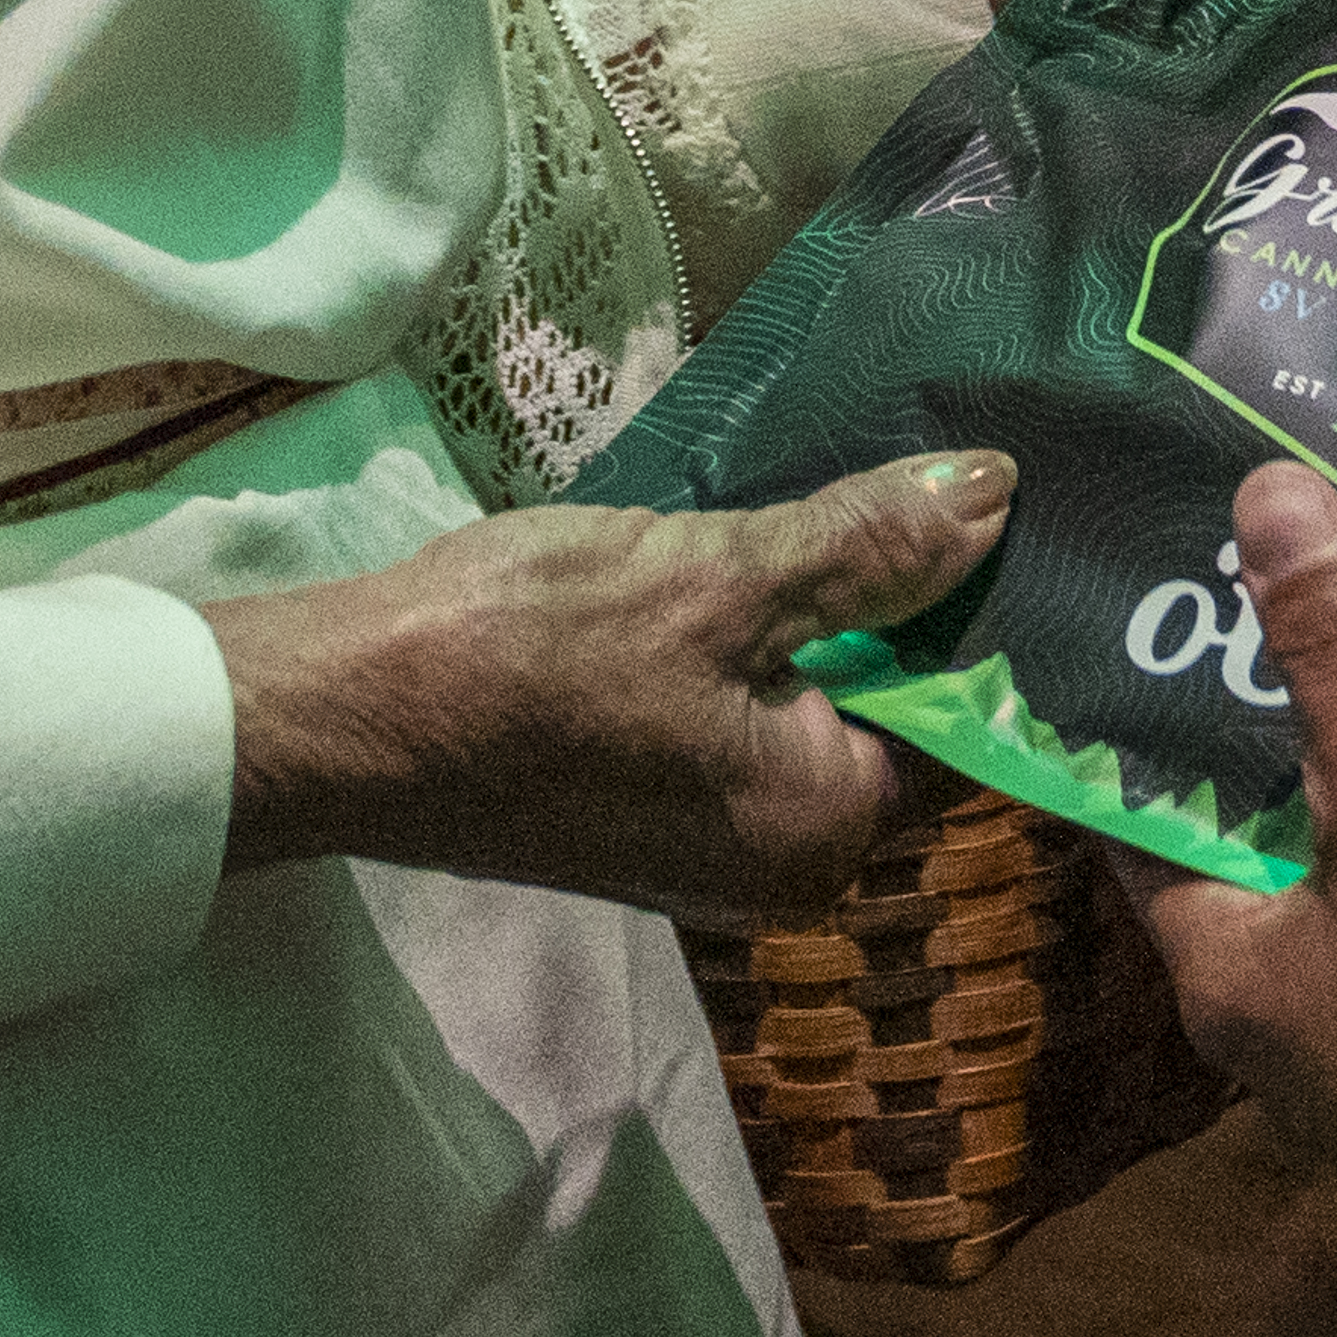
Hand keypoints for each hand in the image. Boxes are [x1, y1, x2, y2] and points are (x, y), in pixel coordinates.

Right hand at [202, 446, 1007, 914]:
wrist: (340, 716)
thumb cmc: (534, 652)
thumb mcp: (717, 576)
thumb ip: (864, 548)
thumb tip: (995, 498)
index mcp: (824, 832)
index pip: (957, 711)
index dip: (966, 600)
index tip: (973, 493)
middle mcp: (779, 866)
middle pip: (879, 707)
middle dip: (881, 596)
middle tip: (889, 469)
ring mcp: (702, 844)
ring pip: (799, 701)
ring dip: (801, 608)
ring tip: (807, 497)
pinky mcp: (638, 807)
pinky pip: (732, 714)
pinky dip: (737, 641)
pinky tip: (720, 562)